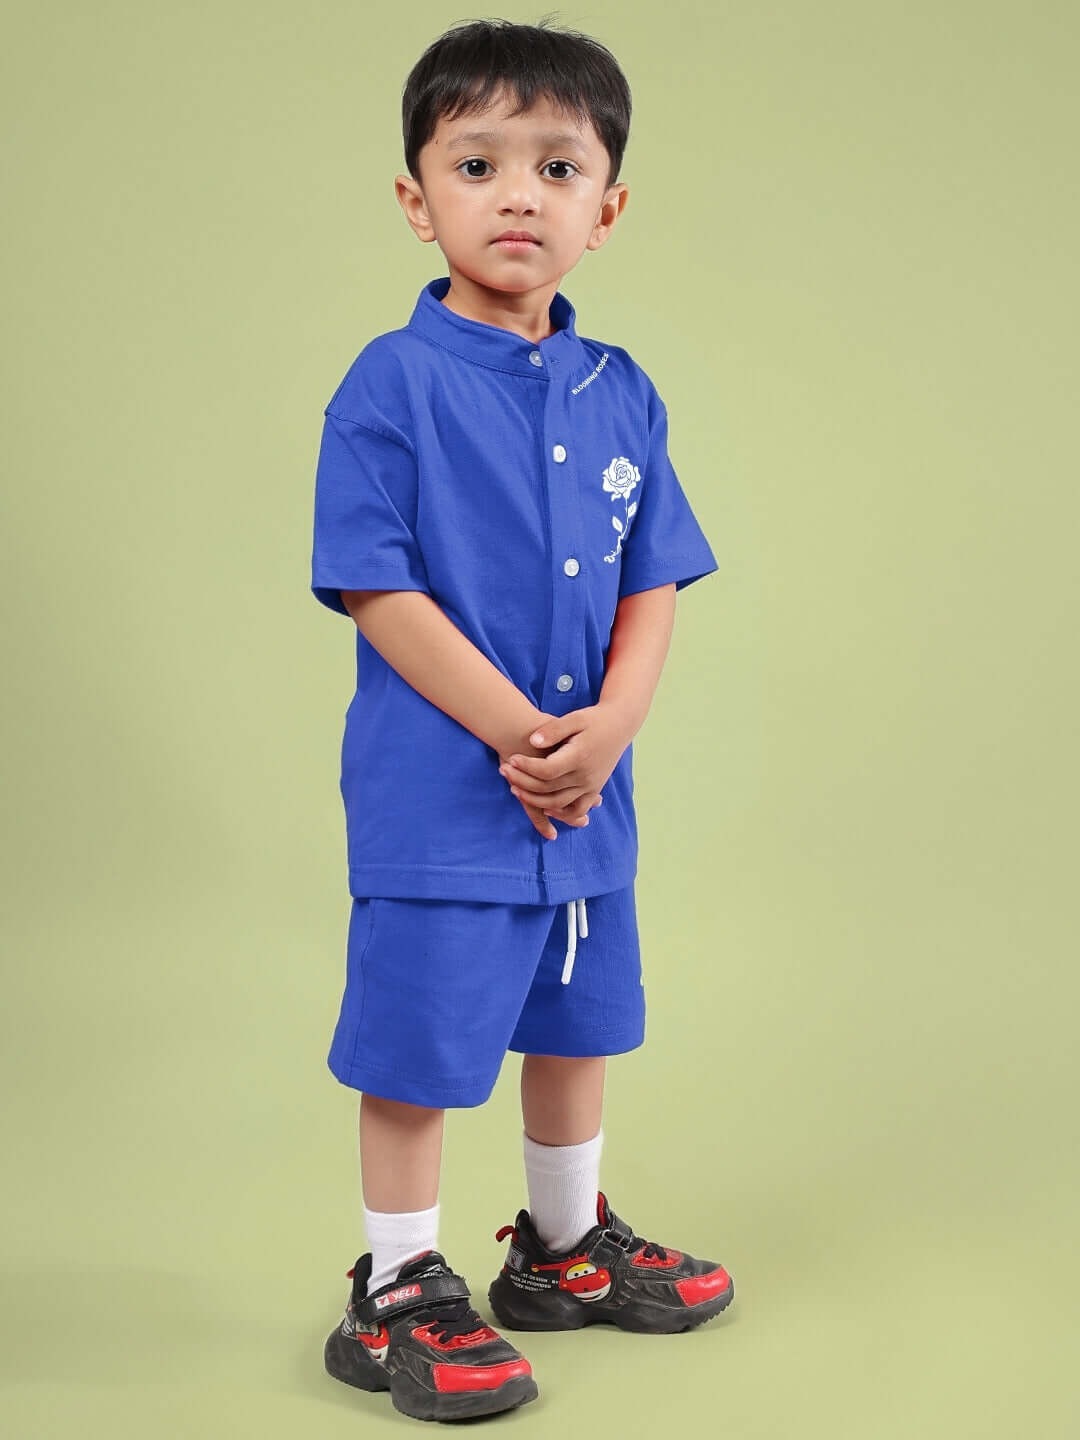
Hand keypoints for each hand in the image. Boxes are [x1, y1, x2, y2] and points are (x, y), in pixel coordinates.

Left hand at [498, 702, 632, 830]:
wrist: (620, 725)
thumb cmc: (594, 719)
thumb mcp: (575, 718)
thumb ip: (553, 729)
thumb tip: (533, 740)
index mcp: (580, 756)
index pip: (546, 770)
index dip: (525, 767)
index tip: (510, 758)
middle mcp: (586, 776)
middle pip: (548, 789)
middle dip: (522, 782)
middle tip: (504, 771)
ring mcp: (591, 786)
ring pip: (558, 804)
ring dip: (534, 800)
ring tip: (514, 789)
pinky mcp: (594, 791)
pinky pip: (575, 810)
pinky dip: (559, 813)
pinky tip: (543, 808)